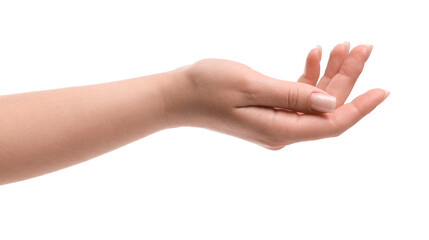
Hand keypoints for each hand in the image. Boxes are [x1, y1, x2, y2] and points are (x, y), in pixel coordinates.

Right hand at [164, 43, 387, 149]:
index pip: (331, 124)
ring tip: (342, 44)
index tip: (384, 89)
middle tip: (362, 46)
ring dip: (330, 73)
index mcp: (279, 130)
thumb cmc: (206, 88)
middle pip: (327, 108)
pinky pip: (298, 96)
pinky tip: (313, 54)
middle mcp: (282, 132)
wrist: (177, 95)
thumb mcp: (250, 85)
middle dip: (347, 77)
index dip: (360, 107)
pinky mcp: (269, 112)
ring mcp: (276, 123)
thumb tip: (331, 102)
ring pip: (315, 100)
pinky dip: (309, 76)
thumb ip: (292, 95)